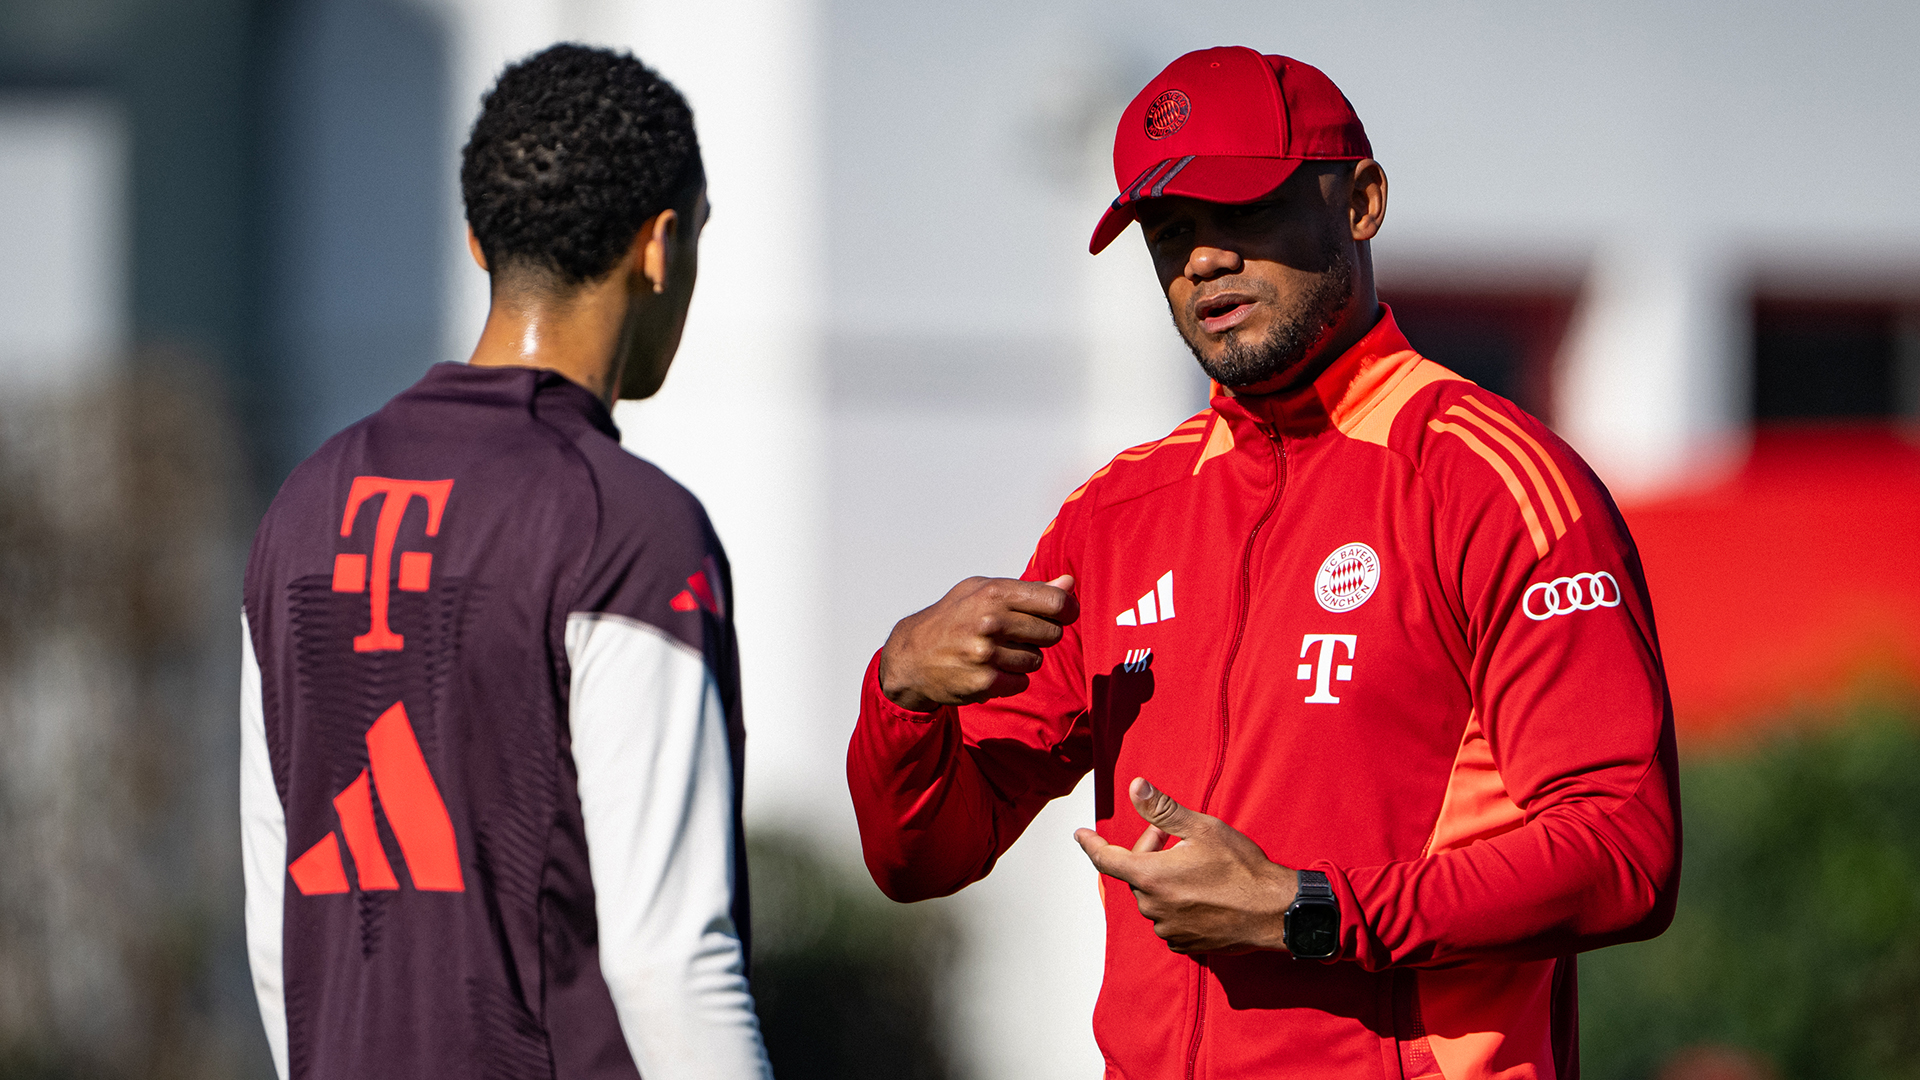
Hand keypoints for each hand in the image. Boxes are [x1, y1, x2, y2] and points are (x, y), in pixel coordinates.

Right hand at [878, 575, 1077, 711]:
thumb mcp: (983, 592)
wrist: (912, 655)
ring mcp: (987, 654)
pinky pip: (1022, 681)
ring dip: (1023, 658)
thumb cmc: (952, 618)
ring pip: (1037, 659)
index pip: (1056, 602)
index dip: (1067, 610)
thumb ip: (1030, 589)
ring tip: (996, 651)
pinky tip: (990, 669)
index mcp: (993, 593)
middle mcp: (990, 622)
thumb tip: (1069, 585)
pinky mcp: (984, 682)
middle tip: (1015, 633)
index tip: (1062, 613)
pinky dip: (1011, 678)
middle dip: (1040, 634)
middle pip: (1052, 633)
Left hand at [1075, 777, 1297, 954]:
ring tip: (1197, 868)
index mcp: (1151, 877)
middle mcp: (1153, 907)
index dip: (1091, 844)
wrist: (1275, 911)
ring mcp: (1168, 929)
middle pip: (1136, 874)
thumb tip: (1134, 787)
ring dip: (1164, 880)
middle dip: (1150, 853)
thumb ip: (1163, 810)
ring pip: (1153, 896)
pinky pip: (1168, 918)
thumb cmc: (1242, 868)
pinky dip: (1176, 903)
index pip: (1106, 860)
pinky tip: (1202, 893)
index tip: (1080, 835)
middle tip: (1179, 839)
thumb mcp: (1203, 829)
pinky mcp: (1184, 944)